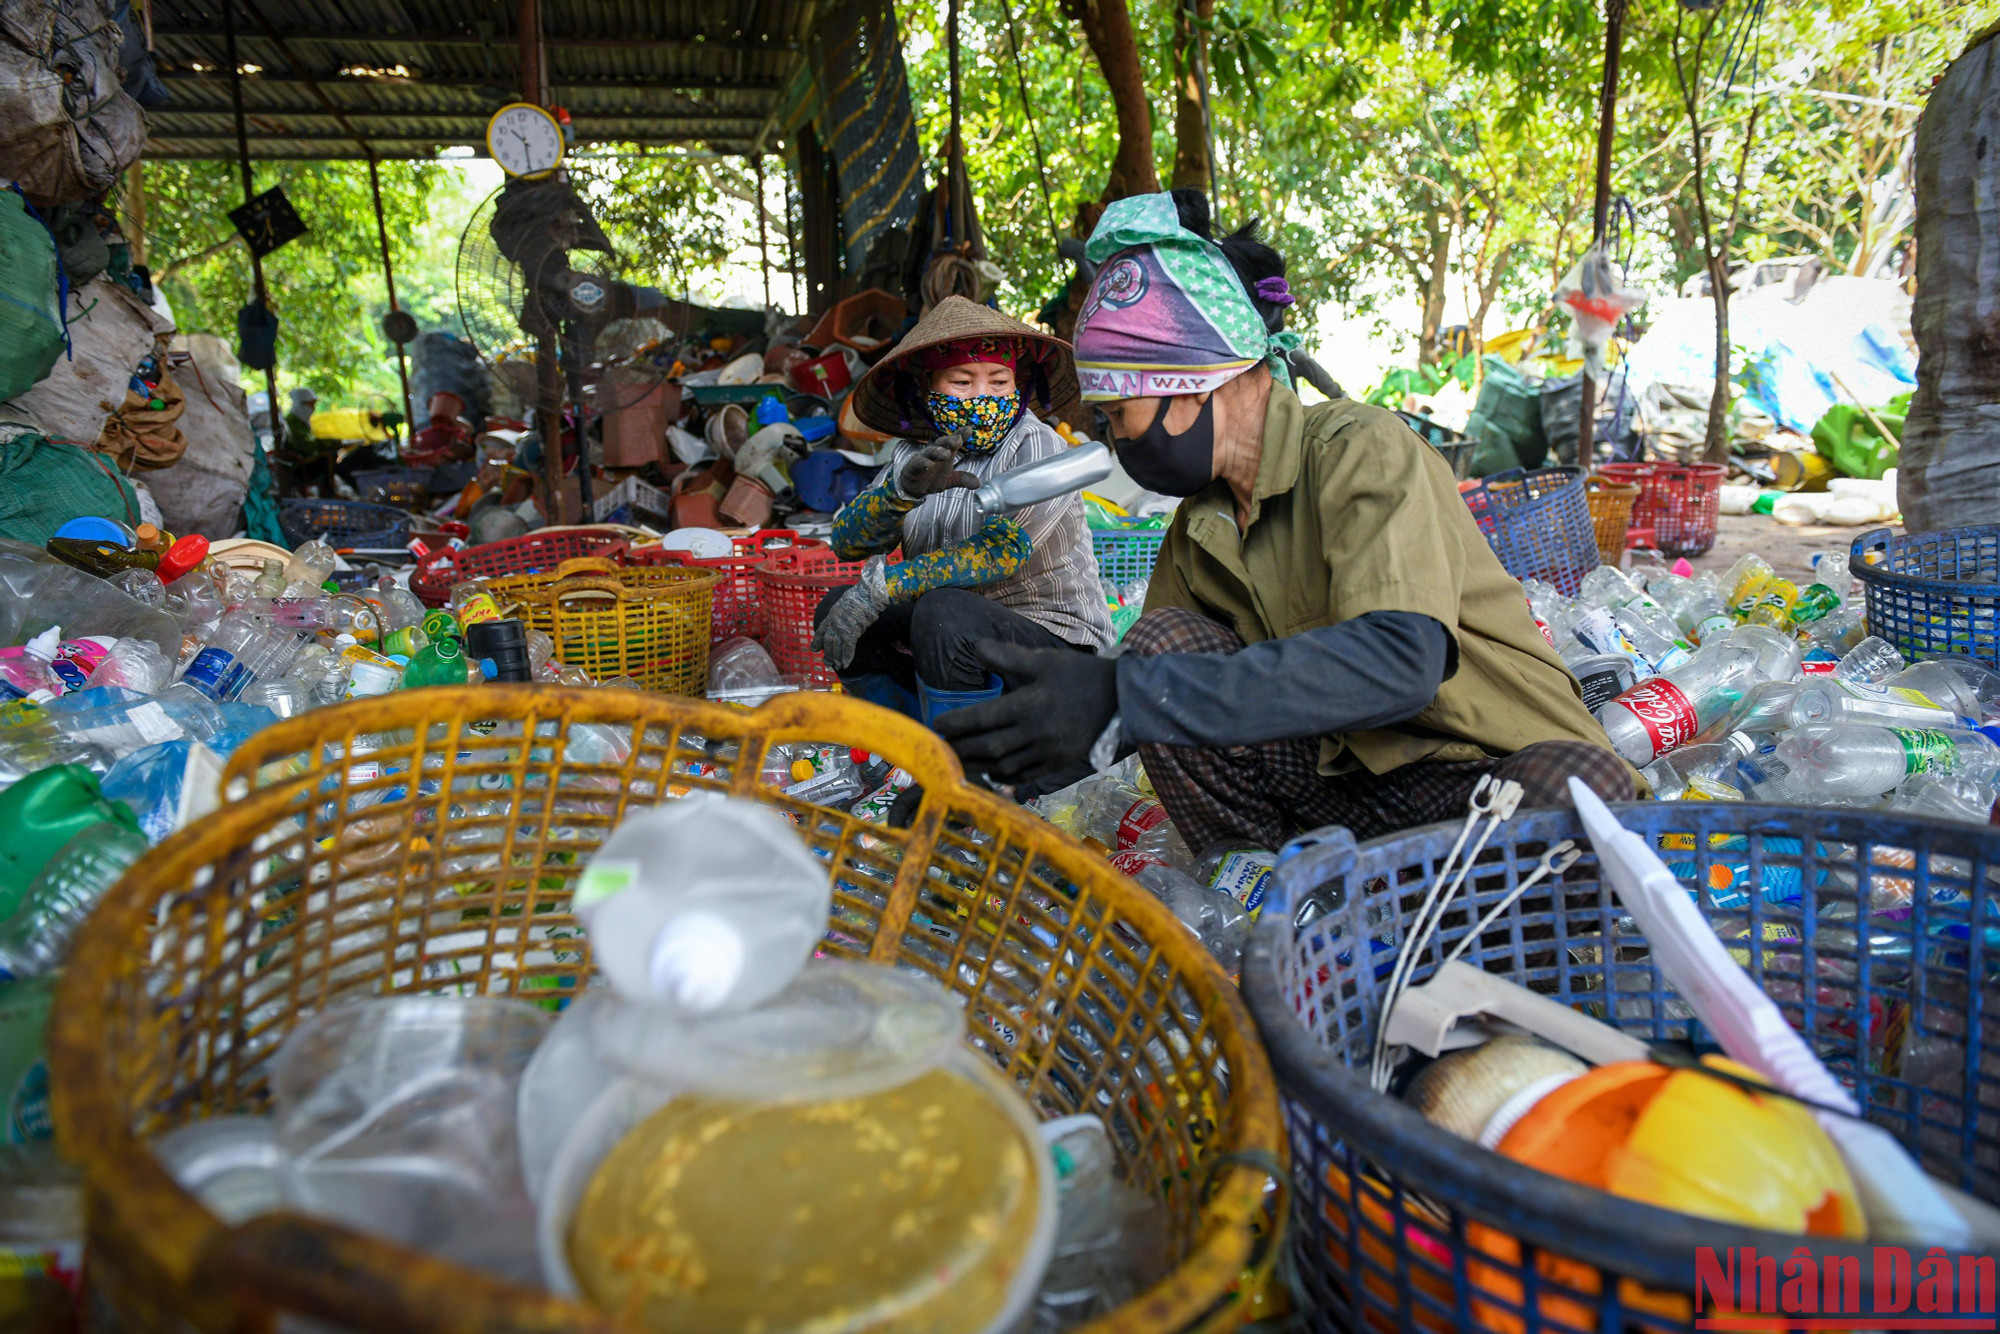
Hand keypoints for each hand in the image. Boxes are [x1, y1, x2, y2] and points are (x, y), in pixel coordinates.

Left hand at [809, 556, 894, 671]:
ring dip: (836, 657)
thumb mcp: (850, 602)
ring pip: (836, 646)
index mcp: (833, 613)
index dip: (818, 640)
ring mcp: (842, 627)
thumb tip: (854, 617)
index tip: (814, 649)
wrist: (867, 593)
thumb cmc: (863, 595)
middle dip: (827, 653)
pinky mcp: (851, 631)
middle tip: (827, 663)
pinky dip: (846, 656)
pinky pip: (847, 647)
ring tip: (836, 666)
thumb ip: (848, 612)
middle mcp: (835, 621)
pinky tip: (846, 664)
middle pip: (828, 641)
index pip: (823, 629)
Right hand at [897, 436, 981, 499]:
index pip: (953, 442)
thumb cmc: (932, 478)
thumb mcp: (950, 480)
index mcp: (945, 453)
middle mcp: (935, 453)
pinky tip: (929, 464)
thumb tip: (977, 483)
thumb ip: (962, 479)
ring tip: (946, 454)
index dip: (960, 435)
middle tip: (958, 440)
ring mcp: (923, 458)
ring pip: (930, 451)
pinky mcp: (913, 467)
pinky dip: (923, 463)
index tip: (968, 429)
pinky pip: (918, 463)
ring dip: (938, 451)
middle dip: (950, 441)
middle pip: (942, 443)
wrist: (914, 488)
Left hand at [932, 641, 1118, 784]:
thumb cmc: (1081, 676)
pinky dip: (1005, 778)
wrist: (1123, 700)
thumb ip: (1008, 657)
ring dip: (978, 765)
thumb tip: (975, 648)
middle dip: (961, 747)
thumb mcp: (1045, 661)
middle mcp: (1034, 732)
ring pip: (1004, 765)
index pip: (982, 718)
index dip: (957, 723)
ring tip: (959, 761)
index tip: (937, 724)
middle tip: (941, 746)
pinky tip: (992, 774)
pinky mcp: (1058, 763)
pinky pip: (1025, 776)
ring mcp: (1046, 751)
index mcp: (1028, 705)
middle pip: (988, 746)